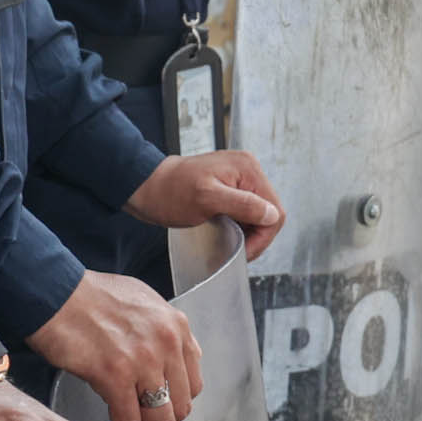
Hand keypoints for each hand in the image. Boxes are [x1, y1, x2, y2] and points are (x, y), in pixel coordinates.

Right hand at [26, 271, 203, 420]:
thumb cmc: (86, 296)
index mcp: (176, 326)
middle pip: (180, 409)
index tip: (154, 413)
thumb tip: (165, 360)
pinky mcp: (115, 374)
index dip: (173, 407)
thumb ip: (160, 332)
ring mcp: (144, 359)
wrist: (53, 291)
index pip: (193, 385)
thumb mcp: (141, 303)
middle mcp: (167, 343)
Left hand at [125, 149, 285, 259]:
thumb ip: (242, 205)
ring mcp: (239, 179)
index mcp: (247, 169)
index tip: (243, 252)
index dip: (263, 237)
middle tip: (237, 251)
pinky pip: (246, 212)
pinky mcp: (230, 189)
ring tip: (230, 243)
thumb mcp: (206, 200)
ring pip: (259, 215)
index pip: (274, 210)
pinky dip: (240, 227)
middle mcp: (248, 170)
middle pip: (269, 213)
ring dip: (248, 233)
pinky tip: (227, 233)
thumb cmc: (170, 192)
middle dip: (256, 236)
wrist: (147, 187)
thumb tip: (271, 214)